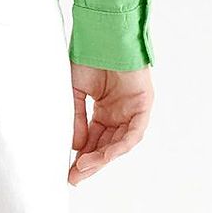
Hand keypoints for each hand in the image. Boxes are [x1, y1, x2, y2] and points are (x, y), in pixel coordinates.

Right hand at [67, 61, 153, 184]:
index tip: (68, 171)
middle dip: (91, 162)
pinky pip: (133, 133)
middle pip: (106, 145)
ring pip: (119, 143)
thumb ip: (76, 117)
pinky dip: (120, 145)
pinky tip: (105, 154)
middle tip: (75, 177)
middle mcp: (118, 113)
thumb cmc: (89, 57)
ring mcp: (131, 111)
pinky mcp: (143, 107)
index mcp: (103, 110)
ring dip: (102, 157)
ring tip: (85, 167)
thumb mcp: (75, 90)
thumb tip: (76, 146)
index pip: (93, 139)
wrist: (104, 36)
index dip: (81, 155)